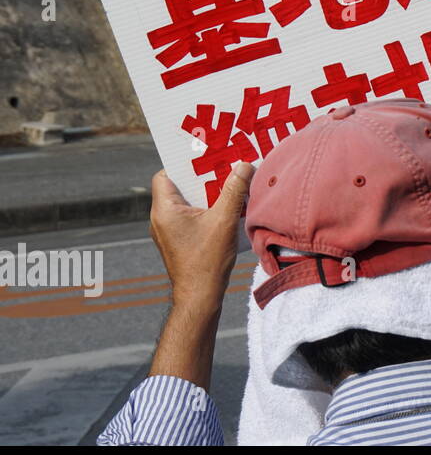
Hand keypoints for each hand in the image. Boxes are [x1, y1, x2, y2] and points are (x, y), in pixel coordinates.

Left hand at [149, 163, 253, 305]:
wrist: (199, 297)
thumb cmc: (207, 261)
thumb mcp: (224, 221)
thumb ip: (234, 190)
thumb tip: (244, 165)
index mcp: (164, 210)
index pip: (166, 174)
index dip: (184, 164)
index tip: (205, 157)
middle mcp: (160, 218)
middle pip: (178, 186)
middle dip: (201, 177)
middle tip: (223, 167)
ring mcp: (168, 231)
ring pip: (185, 202)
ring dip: (206, 194)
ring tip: (228, 187)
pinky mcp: (177, 240)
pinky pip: (189, 215)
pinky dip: (205, 209)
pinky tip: (225, 210)